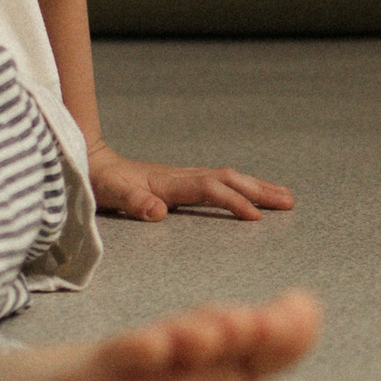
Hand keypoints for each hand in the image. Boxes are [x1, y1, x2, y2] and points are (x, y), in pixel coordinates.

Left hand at [88, 147, 295, 223]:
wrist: (91, 163)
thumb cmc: (101, 182)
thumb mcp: (112, 194)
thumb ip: (134, 202)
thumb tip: (158, 211)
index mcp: (169, 182)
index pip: (210, 190)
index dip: (232, 202)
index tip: (255, 217)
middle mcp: (180, 176)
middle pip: (227, 179)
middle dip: (259, 190)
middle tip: (289, 203)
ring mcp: (182, 177)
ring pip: (227, 179)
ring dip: (256, 187)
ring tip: (285, 197)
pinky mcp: (181, 182)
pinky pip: (219, 183)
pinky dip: (241, 187)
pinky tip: (251, 194)